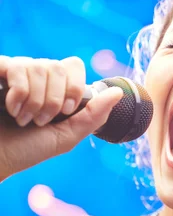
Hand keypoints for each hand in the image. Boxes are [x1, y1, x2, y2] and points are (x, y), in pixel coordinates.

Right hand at [0, 55, 122, 180]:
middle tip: (41, 121)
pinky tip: (11, 108)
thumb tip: (118, 92)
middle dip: (54, 100)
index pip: (73, 66)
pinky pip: (16, 66)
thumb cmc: (27, 150)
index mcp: (55, 88)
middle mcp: (36, 76)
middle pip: (58, 67)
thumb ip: (93, 115)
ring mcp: (16, 73)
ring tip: (23, 119)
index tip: (66, 112)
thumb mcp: (66, 137)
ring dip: (35, 101)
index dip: (73, 88)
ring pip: (39, 66)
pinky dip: (19, 92)